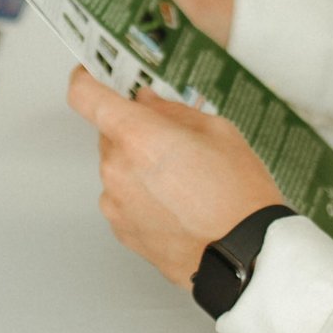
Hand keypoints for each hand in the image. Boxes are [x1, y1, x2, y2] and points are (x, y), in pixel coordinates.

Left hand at [66, 68, 286, 286]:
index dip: (86, 80)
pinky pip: (124, 199)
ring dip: (140, 167)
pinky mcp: (122, 231)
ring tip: (185, 183)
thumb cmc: (239, 196)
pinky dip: (143, 196)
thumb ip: (171, 111)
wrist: (247, 257)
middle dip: (135, 131)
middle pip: (109, 134)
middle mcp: (117, 169)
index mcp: (137, 136)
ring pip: (118, 168)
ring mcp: (116, 203)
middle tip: (175, 142)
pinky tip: (178, 205)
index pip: (85, 96)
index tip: (94, 75)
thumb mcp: (218, 131)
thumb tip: (146, 102)